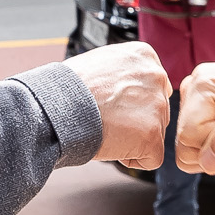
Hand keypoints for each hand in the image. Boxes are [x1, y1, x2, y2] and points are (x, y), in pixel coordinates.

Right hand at [63, 40, 171, 167]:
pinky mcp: (153, 136)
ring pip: (154, 133)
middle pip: (156, 110)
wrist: (56, 107)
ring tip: (104, 129)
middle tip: (106, 118)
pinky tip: (111, 146)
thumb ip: (124, 72)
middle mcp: (156, 77)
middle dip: (134, 120)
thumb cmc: (67, 89)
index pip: (151, 86)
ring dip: (131, 138)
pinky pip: (152, 158)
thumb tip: (130, 87)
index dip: (130, 102)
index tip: (110, 104)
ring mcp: (157, 107)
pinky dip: (132, 159)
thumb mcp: (100, 63)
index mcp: (144, 56)